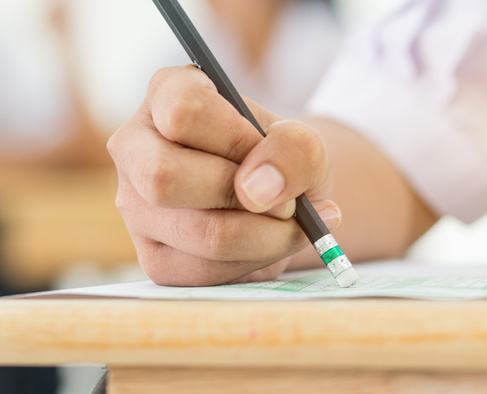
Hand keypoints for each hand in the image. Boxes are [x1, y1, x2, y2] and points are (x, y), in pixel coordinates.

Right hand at [107, 66, 339, 285]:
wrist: (282, 201)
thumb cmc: (284, 161)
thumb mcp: (304, 143)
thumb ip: (294, 150)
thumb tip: (257, 191)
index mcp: (168, 93)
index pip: (183, 111)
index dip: (236, 139)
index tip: (266, 151)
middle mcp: (136, 147)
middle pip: (165, 177)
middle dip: (241, 195)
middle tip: (285, 199)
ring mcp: (136, 206)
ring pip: (198, 232)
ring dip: (264, 235)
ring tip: (288, 223)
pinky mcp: (153, 258)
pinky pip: (207, 271)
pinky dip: (254, 260)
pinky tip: (267, 242)